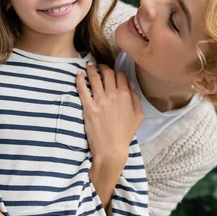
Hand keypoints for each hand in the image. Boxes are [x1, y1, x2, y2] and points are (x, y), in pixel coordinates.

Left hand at [75, 63, 143, 207]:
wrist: (112, 149)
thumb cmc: (125, 134)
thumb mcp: (138, 116)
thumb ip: (136, 99)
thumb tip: (130, 85)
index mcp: (126, 96)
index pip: (120, 76)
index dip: (115, 71)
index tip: (110, 71)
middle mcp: (113, 95)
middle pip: (107, 73)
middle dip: (102, 67)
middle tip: (97, 66)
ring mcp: (100, 101)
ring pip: (94, 77)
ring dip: (90, 69)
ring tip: (87, 66)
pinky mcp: (89, 107)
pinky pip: (82, 89)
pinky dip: (80, 79)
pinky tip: (78, 75)